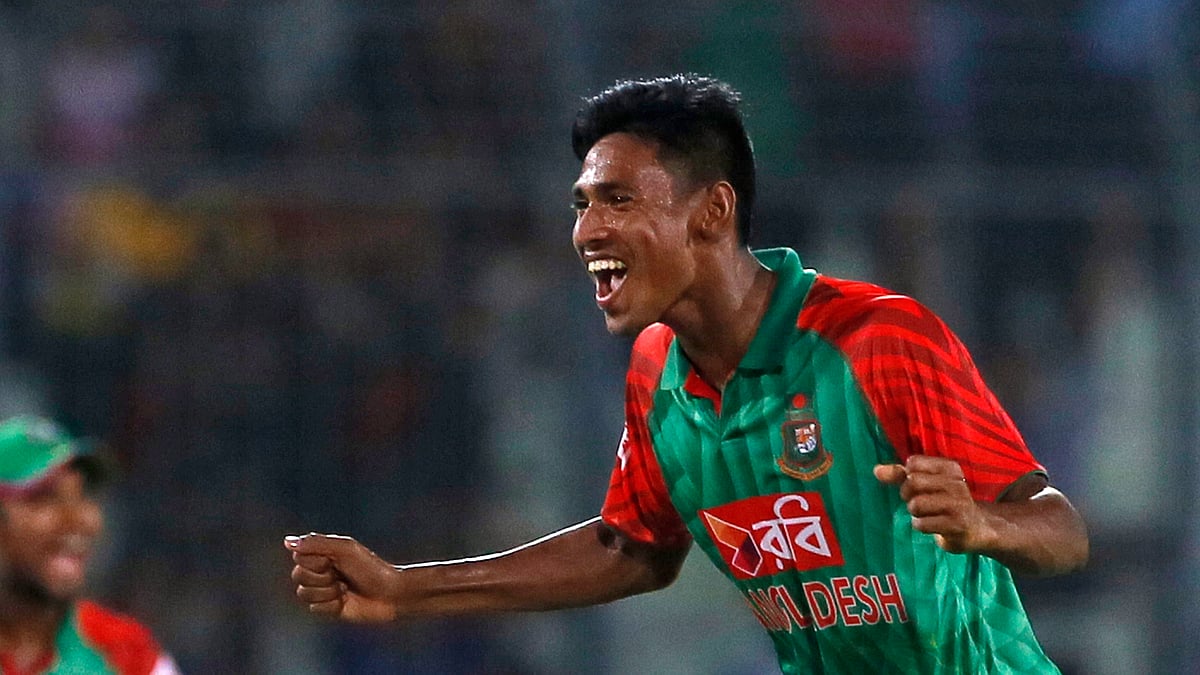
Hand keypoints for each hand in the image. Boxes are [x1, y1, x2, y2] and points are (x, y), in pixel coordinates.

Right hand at [285, 533, 401, 622]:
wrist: (389, 594)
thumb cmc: (371, 568)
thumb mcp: (345, 549)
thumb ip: (316, 543)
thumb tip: (287, 541)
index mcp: (322, 554)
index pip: (299, 557)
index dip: (316, 561)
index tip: (335, 561)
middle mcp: (319, 571)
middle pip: (297, 576)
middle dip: (321, 577)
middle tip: (342, 576)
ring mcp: (322, 590)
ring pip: (304, 594)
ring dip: (328, 592)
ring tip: (345, 589)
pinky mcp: (327, 608)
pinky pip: (314, 609)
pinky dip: (332, 605)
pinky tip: (346, 601)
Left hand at [873, 455, 989, 553]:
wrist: (978, 528)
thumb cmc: (945, 502)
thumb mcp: (926, 483)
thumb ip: (900, 475)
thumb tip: (876, 470)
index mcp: (950, 467)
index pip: (913, 463)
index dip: (907, 476)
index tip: (918, 486)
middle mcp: (956, 483)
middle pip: (912, 483)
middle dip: (907, 495)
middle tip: (918, 502)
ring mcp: (958, 505)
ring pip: (916, 504)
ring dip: (915, 513)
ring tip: (928, 514)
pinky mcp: (956, 525)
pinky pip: (921, 524)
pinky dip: (920, 526)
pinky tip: (933, 525)